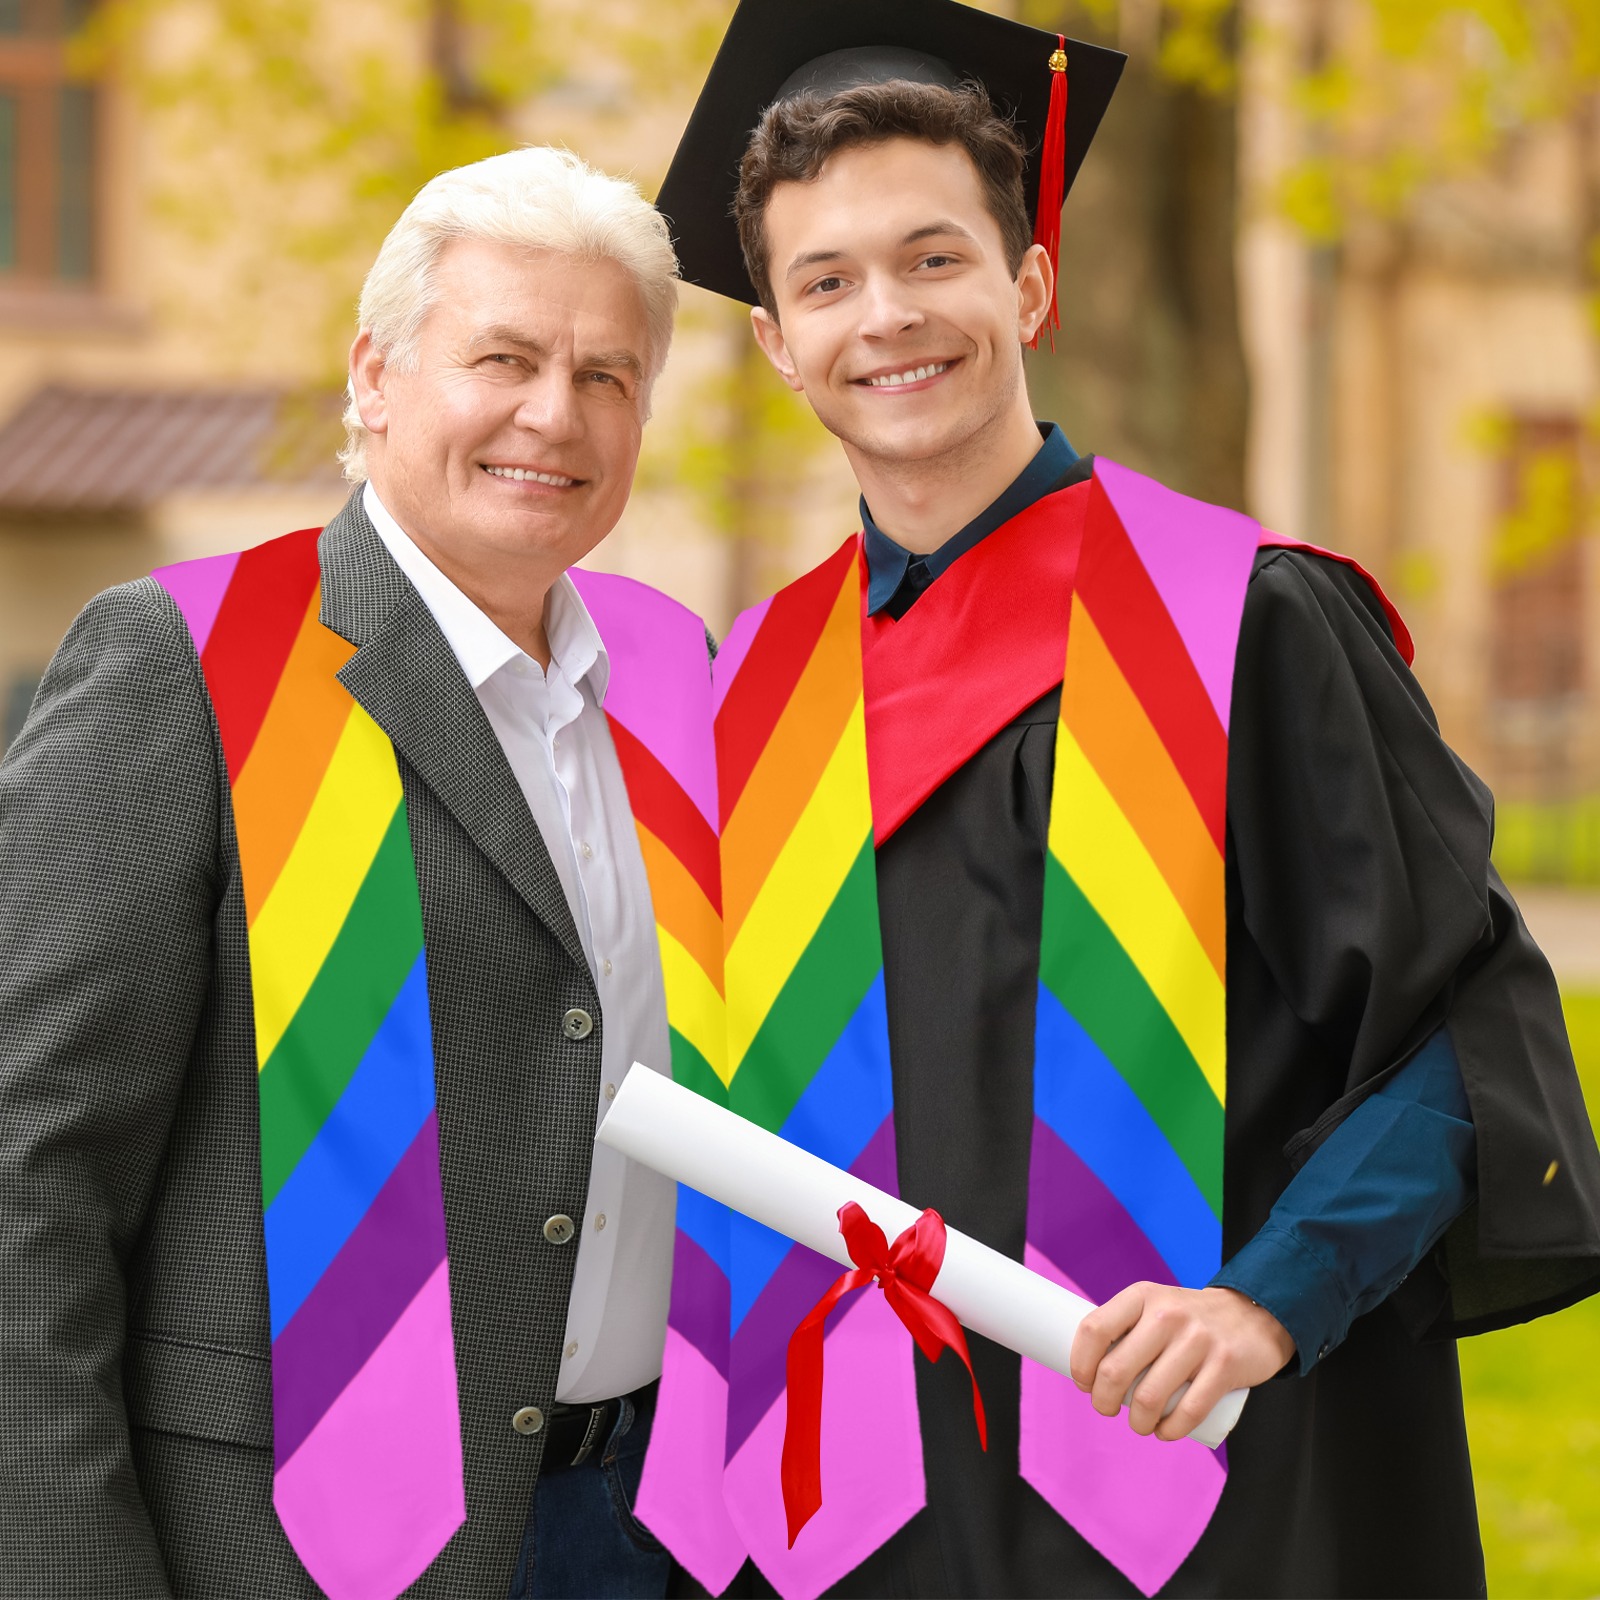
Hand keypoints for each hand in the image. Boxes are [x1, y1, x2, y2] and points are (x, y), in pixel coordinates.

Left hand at [1068, 1283, 1295, 1441]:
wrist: (1253, 1314)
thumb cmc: (1189, 1318)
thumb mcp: (1155, 1304)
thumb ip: (1127, 1327)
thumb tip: (1089, 1367)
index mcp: (1142, 1296)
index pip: (1094, 1329)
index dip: (1080, 1363)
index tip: (1083, 1382)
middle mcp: (1166, 1313)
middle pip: (1115, 1370)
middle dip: (1102, 1401)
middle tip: (1106, 1408)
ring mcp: (1197, 1339)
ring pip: (1149, 1397)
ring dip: (1136, 1422)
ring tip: (1138, 1424)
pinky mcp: (1224, 1366)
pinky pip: (1188, 1411)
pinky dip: (1169, 1431)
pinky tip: (1163, 1432)